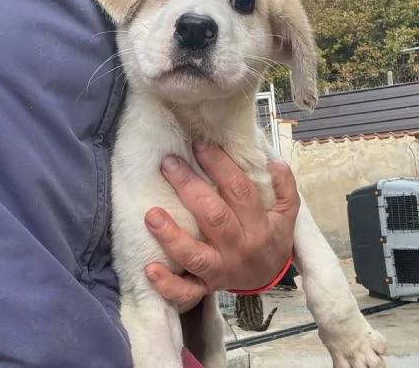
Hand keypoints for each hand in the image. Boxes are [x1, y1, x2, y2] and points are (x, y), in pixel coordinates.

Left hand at [143, 140, 298, 306]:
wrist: (268, 278)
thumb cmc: (270, 237)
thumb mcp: (286, 213)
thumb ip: (284, 187)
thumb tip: (272, 163)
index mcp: (259, 227)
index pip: (239, 191)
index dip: (219, 166)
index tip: (200, 144)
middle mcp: (239, 248)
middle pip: (214, 217)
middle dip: (189, 187)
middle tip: (168, 163)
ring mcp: (220, 270)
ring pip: (195, 255)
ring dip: (171, 236)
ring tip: (151, 214)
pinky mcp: (204, 286)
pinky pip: (185, 290)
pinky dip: (168, 284)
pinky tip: (150, 268)